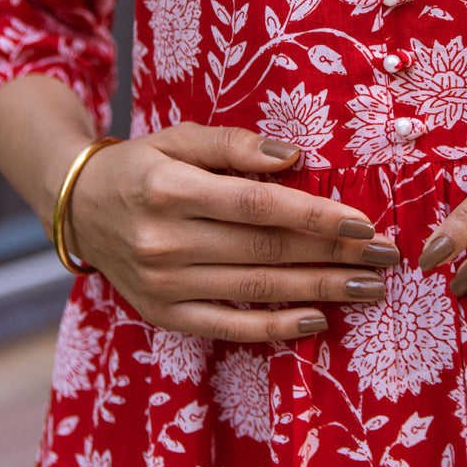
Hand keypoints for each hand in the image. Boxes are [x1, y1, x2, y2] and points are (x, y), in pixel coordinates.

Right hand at [67, 122, 399, 342]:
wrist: (80, 208)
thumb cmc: (143, 166)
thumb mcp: (179, 138)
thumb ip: (234, 145)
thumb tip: (292, 157)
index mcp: (171, 190)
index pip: (257, 206)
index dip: (313, 216)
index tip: (363, 222)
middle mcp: (165, 242)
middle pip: (265, 251)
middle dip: (334, 256)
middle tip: (387, 258)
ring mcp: (163, 285)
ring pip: (257, 290)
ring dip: (320, 291)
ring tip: (369, 288)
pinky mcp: (163, 315)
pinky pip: (228, 327)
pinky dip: (275, 329)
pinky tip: (318, 320)